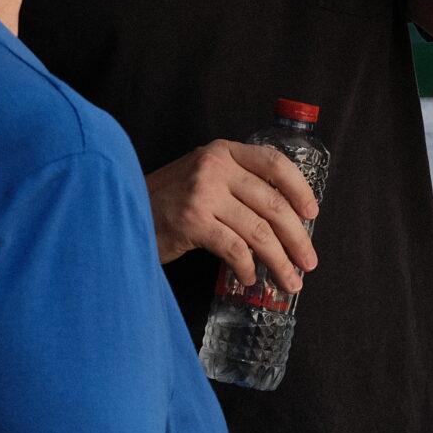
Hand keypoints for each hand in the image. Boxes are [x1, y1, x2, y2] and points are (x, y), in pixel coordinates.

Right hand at [146, 140, 320, 291]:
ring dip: (279, 261)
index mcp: (223, 151)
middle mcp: (214, 167)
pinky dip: (247, 267)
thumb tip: (285, 218)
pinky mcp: (192, 222)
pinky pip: (234, 248)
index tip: (312, 213)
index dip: (299, 188)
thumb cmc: (167, 200)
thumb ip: (237, 183)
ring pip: (258, 231)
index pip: (274, 162)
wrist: (120, 212)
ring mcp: (202, 194)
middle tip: (308, 261)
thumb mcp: (204, 176)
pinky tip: (250, 279)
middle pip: (272, 203)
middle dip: (297, 238)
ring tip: (289, 281)